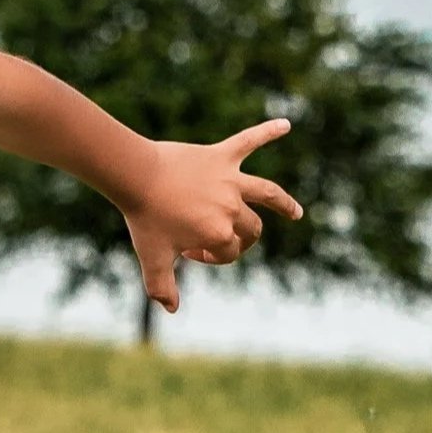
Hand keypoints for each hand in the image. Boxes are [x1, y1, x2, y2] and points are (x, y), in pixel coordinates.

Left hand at [126, 118, 304, 317]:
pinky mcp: (221, 156)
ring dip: (283, 203)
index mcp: (218, 233)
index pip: (229, 252)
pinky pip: (249, 141)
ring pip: (267, 193)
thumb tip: (172, 309)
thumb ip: (161, 286)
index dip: (210, 257)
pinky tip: (285, 124)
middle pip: (251, 229)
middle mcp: (231, 207)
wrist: (135, 175)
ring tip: (296, 213)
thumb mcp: (152, 256)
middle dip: (241, 239)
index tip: (186, 252)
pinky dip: (267, 132)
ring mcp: (229, 180)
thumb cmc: (144, 217)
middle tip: (221, 239)